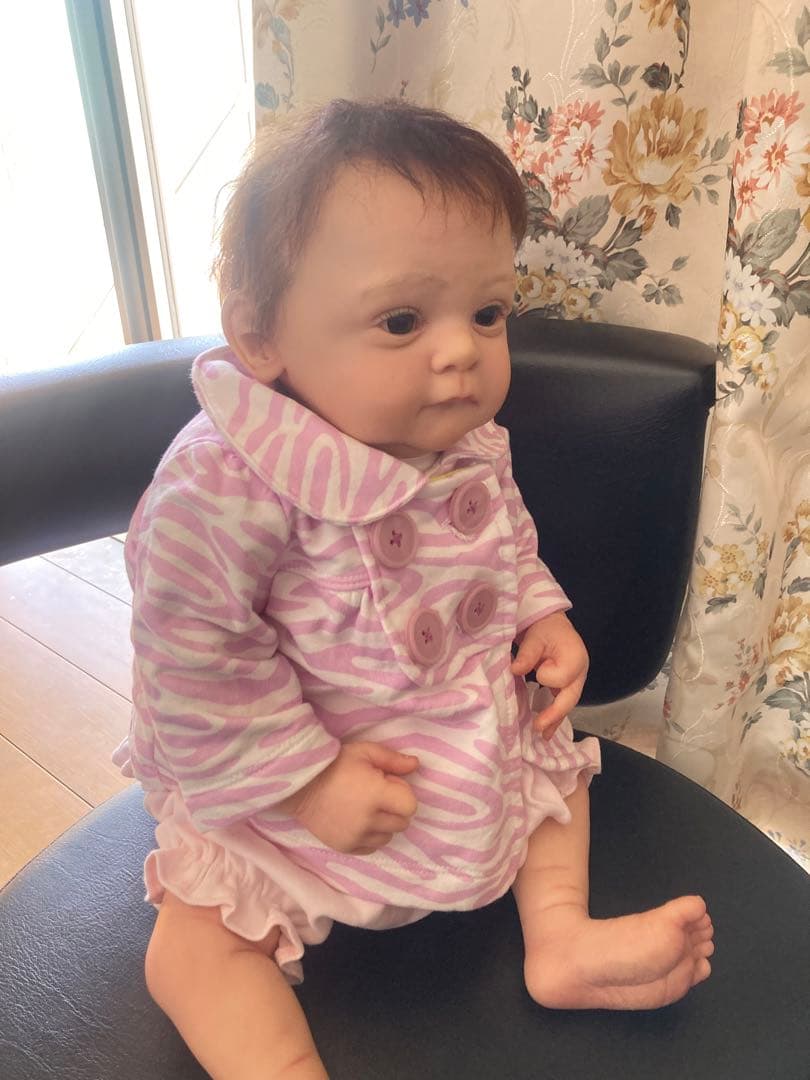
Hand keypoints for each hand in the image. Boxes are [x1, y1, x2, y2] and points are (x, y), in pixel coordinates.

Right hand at [277, 741, 418, 854]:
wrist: (300, 785)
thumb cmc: (334, 764)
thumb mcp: (364, 752)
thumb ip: (393, 759)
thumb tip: (416, 765)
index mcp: (376, 795)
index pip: (410, 806)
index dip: (402, 793)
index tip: (387, 784)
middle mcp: (368, 820)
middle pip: (402, 822)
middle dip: (394, 808)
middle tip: (376, 795)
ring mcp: (356, 837)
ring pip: (388, 836)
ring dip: (383, 824)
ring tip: (365, 807)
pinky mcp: (346, 847)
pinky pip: (371, 847)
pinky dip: (369, 836)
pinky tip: (356, 820)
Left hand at [511, 611, 588, 740]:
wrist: (552, 624)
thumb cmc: (545, 628)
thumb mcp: (536, 636)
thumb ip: (528, 653)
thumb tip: (515, 670)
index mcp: (575, 658)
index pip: (560, 678)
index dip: (545, 676)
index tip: (536, 669)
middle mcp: (579, 672)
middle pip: (570, 698)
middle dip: (555, 715)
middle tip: (539, 729)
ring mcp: (575, 681)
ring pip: (566, 704)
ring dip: (555, 720)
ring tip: (543, 736)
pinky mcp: (567, 686)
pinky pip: (561, 702)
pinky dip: (553, 714)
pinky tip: (545, 728)